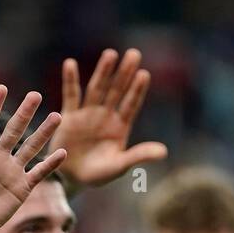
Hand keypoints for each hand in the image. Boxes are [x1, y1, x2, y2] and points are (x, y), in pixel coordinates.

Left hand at [0, 86, 66, 232]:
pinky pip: (39, 173)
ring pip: (30, 147)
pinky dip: (50, 164)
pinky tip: (62, 153)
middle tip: (35, 95)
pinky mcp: (21, 188)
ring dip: (43, 133)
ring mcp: (10, 172)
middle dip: (24, 113)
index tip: (1, 88)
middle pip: (14, 130)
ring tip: (57, 116)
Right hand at [51, 48, 167, 191]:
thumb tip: (164, 152)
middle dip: (124, 73)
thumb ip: (138, 156)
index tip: (144, 74)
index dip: (137, 90)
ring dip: (103, 72)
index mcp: (120, 126)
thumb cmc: (98, 174)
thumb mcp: (119, 166)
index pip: (131, 104)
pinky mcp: (69, 117)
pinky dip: (70, 80)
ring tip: (110, 54)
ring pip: (96, 89)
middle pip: (117, 90)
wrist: (71, 179)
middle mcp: (106, 115)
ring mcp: (88, 114)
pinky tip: (70, 64)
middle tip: (134, 53)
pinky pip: (70, 96)